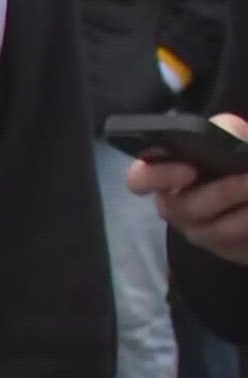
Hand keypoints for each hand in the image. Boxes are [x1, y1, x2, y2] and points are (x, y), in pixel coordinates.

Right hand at [129, 113, 247, 264]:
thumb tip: (228, 133)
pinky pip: (237, 243)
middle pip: (183, 208)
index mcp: (165, 176)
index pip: (141, 179)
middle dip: (221, 192)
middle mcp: (175, 206)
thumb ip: (226, 129)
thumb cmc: (234, 162)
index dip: (158, 176)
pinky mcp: (224, 248)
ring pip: (216, 229)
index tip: (189, 170)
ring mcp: (198, 231)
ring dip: (245, 213)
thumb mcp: (232, 137)